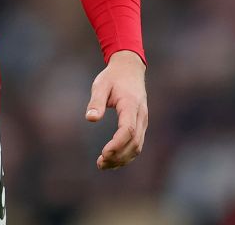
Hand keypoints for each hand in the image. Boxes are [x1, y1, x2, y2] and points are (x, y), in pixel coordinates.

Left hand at [84, 49, 147, 168]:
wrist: (130, 69)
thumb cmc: (113, 77)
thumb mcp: (101, 85)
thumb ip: (96, 102)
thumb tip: (91, 119)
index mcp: (131, 105)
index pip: (128, 130)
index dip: (117, 144)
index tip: (103, 153)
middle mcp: (141, 115)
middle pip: (135, 143)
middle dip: (118, 156)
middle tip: (100, 163)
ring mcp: (143, 120)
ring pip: (138, 146)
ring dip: (122, 159)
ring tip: (103, 165)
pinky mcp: (141, 124)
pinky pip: (137, 144)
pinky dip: (126, 155)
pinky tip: (112, 159)